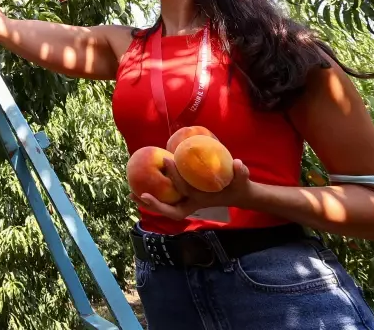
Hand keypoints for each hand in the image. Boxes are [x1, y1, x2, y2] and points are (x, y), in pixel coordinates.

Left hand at [131, 158, 255, 220]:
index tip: (160, 170)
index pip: (184, 194)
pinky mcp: (185, 195)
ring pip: (165, 206)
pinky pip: (167, 197)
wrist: (239, 193)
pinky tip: (142, 183)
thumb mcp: (242, 180)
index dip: (171, 185)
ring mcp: (188, 201)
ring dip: (149, 201)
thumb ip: (241, 174)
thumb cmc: (239, 186)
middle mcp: (192, 203)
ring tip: (131, 193)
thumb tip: (239, 164)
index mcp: (201, 200)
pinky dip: (155, 193)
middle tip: (137, 194)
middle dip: (154, 204)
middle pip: (169, 210)